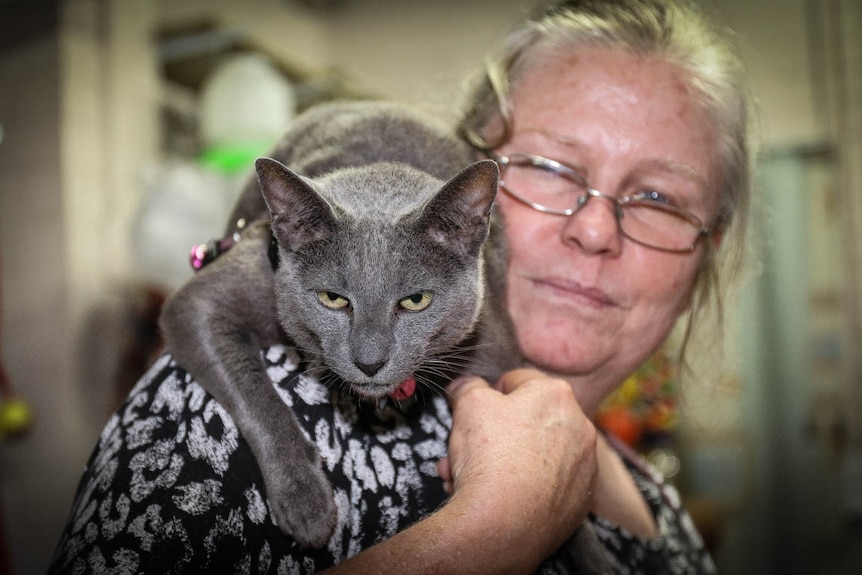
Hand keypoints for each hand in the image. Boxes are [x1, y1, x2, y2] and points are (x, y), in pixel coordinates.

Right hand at [442, 368, 598, 568]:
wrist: (502, 526)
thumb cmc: (488, 459)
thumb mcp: (468, 405)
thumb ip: (468, 387)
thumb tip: (466, 385)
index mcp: (556, 394)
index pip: (516, 381)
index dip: (490, 396)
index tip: (475, 414)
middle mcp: (580, 426)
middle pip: (528, 420)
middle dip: (496, 433)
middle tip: (470, 449)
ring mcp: (584, 465)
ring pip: (536, 453)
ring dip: (506, 460)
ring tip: (473, 477)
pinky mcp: (580, 499)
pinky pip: (548, 483)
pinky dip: (527, 486)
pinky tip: (500, 496)